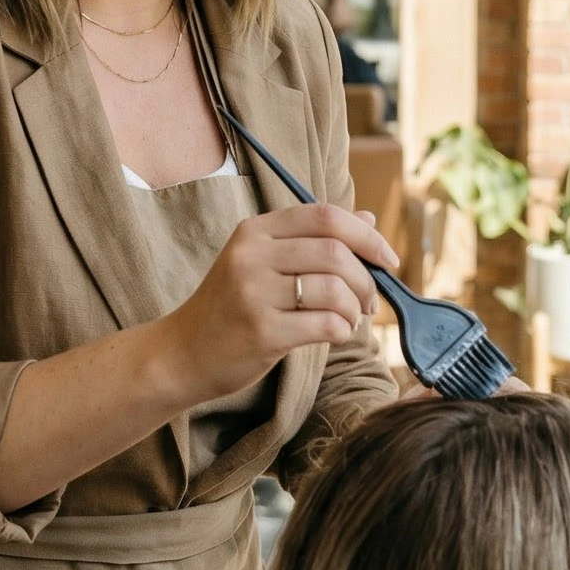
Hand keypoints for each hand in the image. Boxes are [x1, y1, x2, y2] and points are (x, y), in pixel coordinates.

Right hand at [157, 203, 398, 404]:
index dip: (367, 235)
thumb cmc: (229, 308)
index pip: (325, 216)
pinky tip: (334, 334)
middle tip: (369, 303)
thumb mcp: (263, 263)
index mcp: (255, 231)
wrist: (181, 353)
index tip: (388, 259)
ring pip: (335, 289)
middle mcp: (252, 255)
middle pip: (335, 252)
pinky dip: (342, 330)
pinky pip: (325, 324)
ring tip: (349, 321)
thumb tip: (368, 219)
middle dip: (366, 280)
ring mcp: (254, 292)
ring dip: (355, 309)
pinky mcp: (261, 331)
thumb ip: (313, 240)